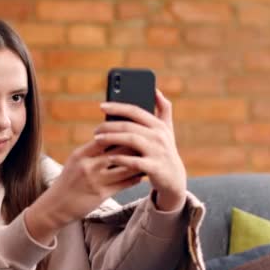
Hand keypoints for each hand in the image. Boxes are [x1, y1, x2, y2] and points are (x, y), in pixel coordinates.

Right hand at [24, 138, 143, 242]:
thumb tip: (113, 138)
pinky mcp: (101, 194)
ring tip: (147, 158)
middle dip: (134, 146)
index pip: (104, 137)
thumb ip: (92, 151)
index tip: (133, 130)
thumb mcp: (75, 162)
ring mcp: (95, 180)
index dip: (120, 133)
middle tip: (147, 142)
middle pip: (118, 150)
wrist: (56, 205)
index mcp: (80, 154)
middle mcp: (88, 166)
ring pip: (124, 167)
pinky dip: (134, 178)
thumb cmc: (68, 181)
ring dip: (138, 162)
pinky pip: (124, 184)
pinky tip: (140, 175)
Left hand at [94, 89, 186, 211]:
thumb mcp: (167, 129)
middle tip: (95, 129)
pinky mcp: (155, 167)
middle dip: (110, 126)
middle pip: (130, 126)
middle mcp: (159, 136)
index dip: (118, 107)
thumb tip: (155, 90)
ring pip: (131, 140)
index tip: (101, 106)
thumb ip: (164, 109)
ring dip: (111, 139)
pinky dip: (120, 159)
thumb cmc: (164, 151)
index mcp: (159, 125)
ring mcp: (158, 152)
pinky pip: (133, 161)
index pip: (136, 111)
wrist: (174, 179)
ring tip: (97, 140)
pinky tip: (108, 157)